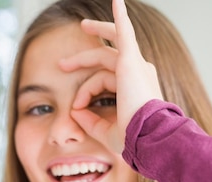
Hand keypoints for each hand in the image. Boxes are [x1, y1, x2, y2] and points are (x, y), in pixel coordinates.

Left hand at [59, 0, 162, 152]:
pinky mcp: (131, 61)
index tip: (75, 108)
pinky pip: (125, 32)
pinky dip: (120, 17)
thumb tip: (74, 112)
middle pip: (104, 59)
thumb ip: (91, 121)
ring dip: (96, 33)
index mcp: (134, 88)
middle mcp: (138, 73)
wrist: (148, 137)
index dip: (84, 93)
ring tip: (83, 25)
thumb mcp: (107, 131)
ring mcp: (136, 65)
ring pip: (108, 47)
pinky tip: (117, 0)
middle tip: (63, 64)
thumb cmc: (134, 138)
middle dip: (83, 59)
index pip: (102, 81)